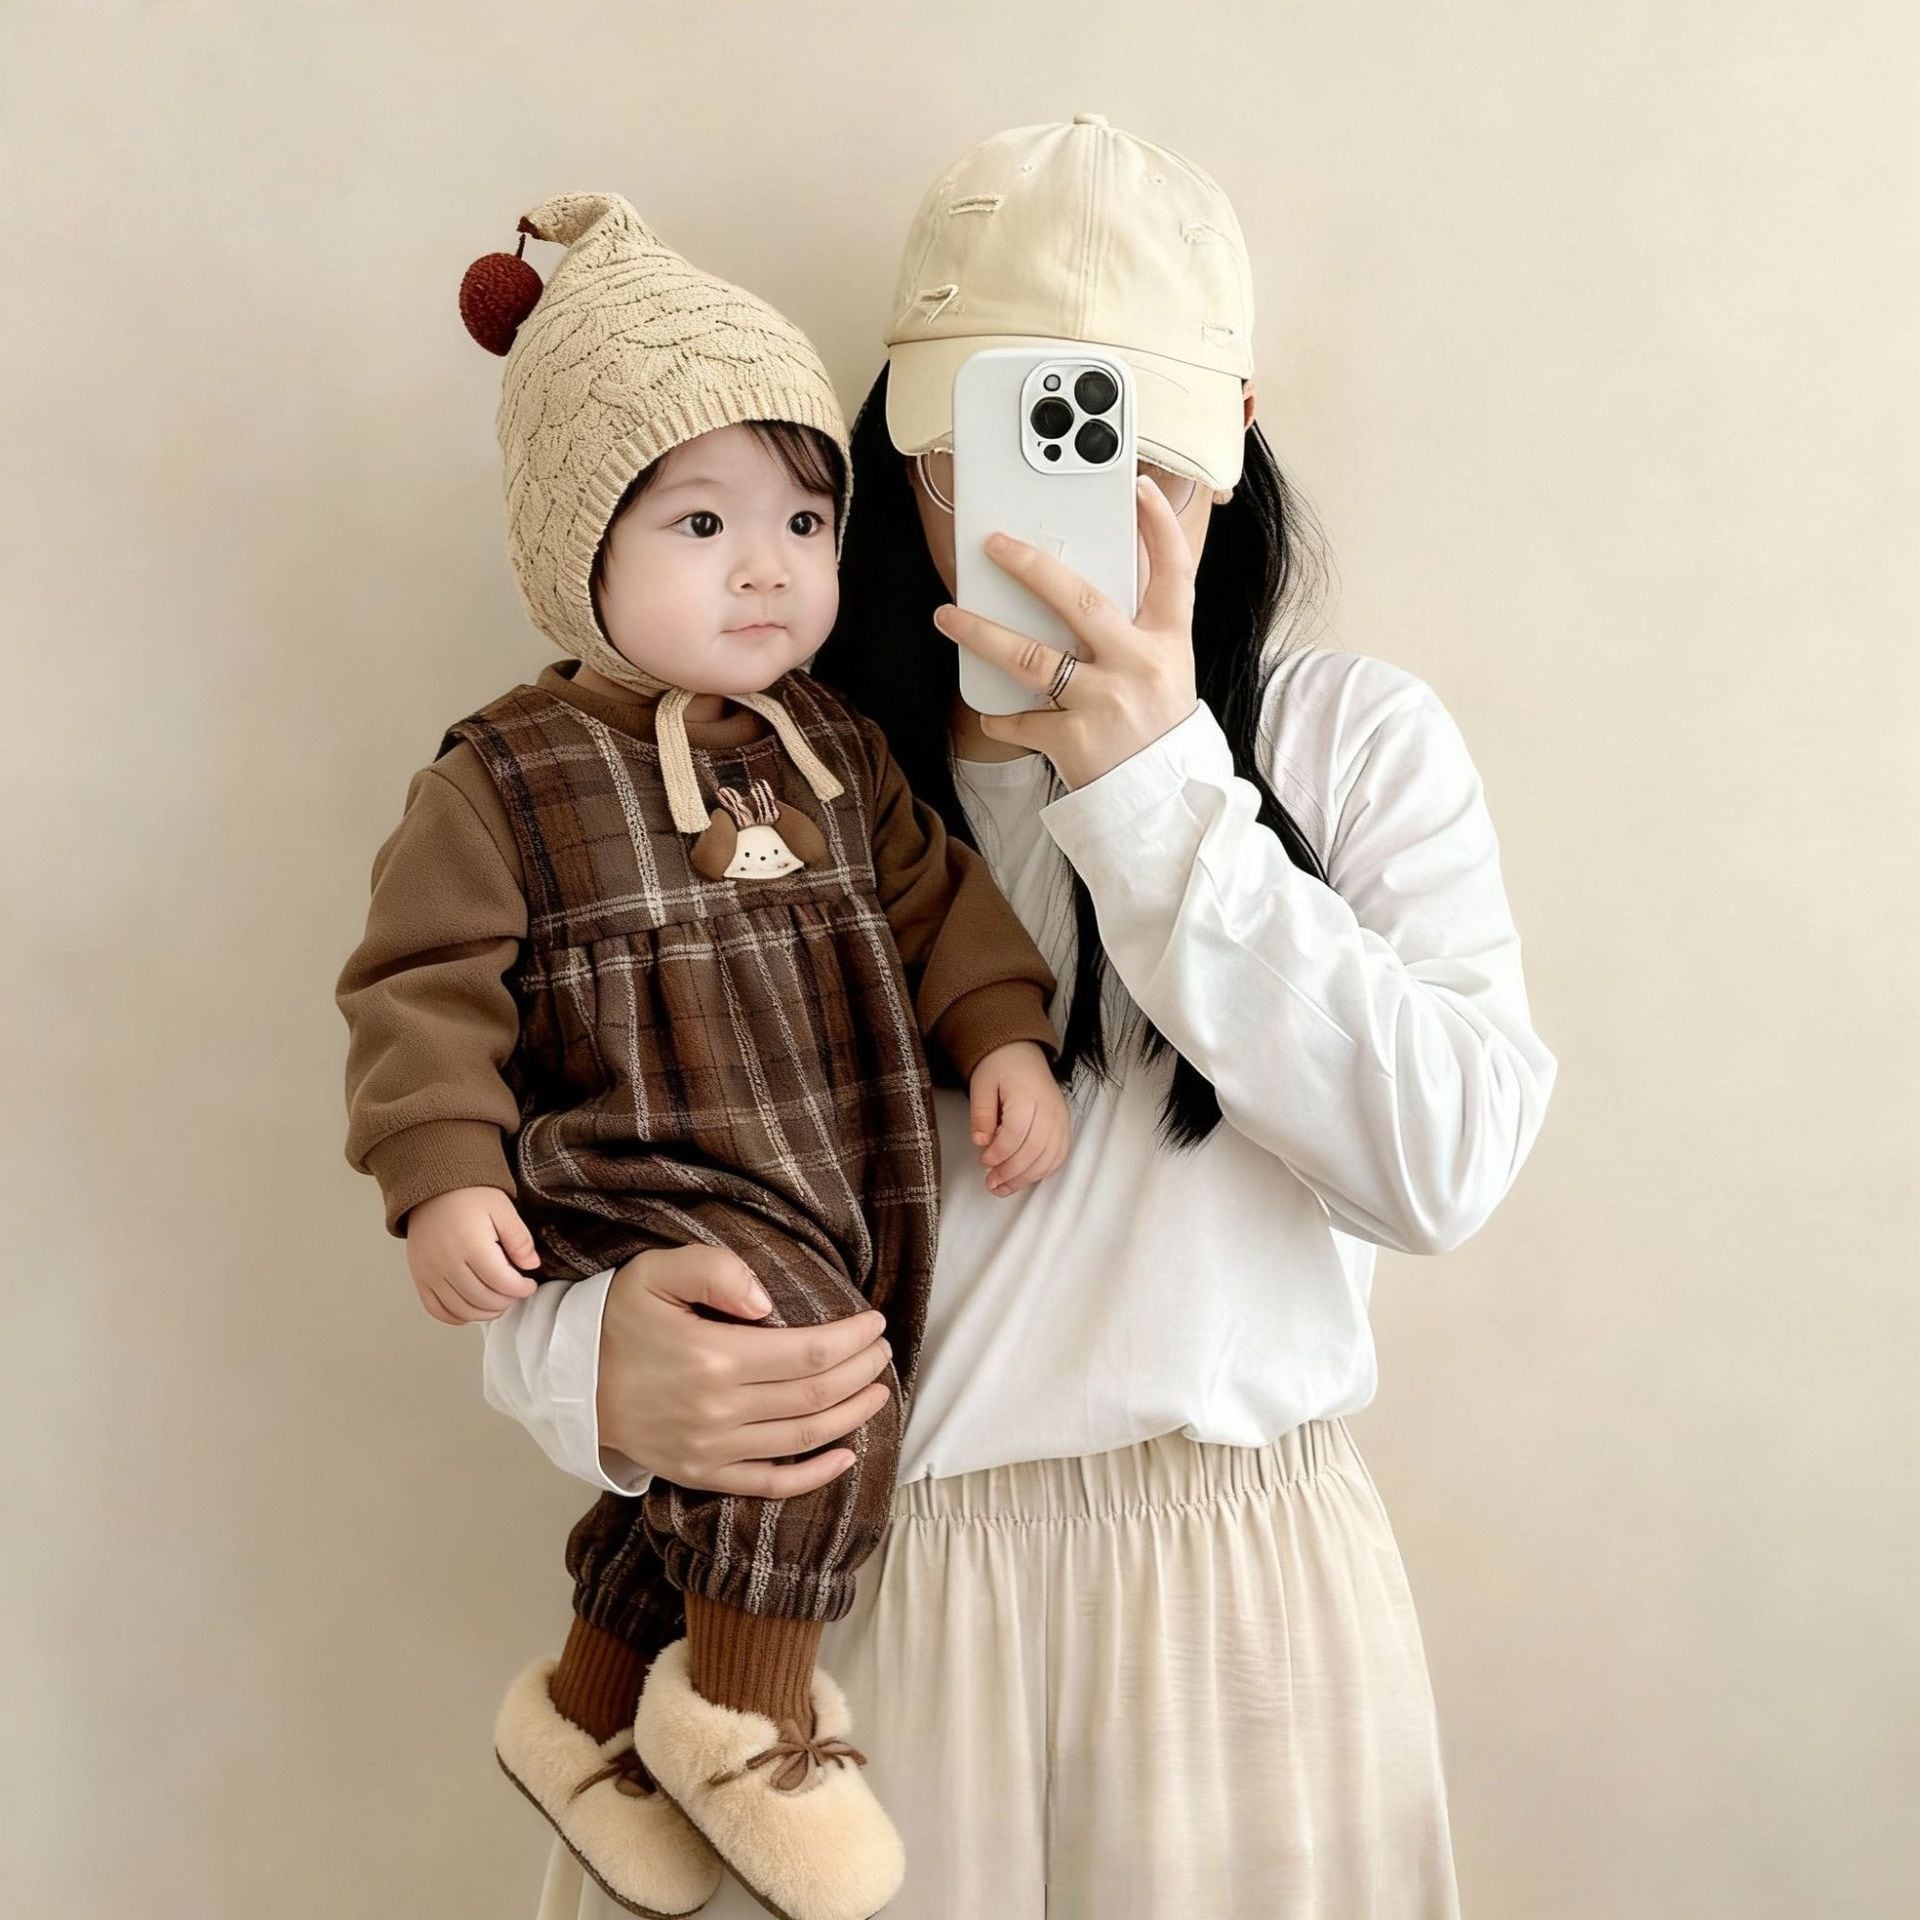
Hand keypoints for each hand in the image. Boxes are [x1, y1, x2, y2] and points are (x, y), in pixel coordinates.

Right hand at [406, 1186, 540, 1324]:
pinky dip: (457, 1316)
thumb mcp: (502, 1208)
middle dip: (506, 1301)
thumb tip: (531, 1265)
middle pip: (483, 1299)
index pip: (501, 1281)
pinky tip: (473, 1308)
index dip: (521, 1289)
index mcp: (470, 1244)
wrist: (433, 1188)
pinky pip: (437, 1310)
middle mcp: (446, 1262)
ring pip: (462, 1309)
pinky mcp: (420, 1278)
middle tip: (516, 1292)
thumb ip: (519, 1239)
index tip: (530, 1285)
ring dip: (486, 1312)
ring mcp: (429, 1273)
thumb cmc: (469, 1194)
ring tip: (499, 1301)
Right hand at [596, 1246, 895, 1498]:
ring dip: (850, 1416)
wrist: (570, 1382)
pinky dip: (814, 1475)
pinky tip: (845, 1456)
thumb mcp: (655, 1273)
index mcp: (714, 1357)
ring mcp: (712, 1450)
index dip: (851, 1341)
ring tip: (878, 1392)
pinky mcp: (703, 1475)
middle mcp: (718, 1411)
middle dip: (860, 1373)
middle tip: (882, 1352)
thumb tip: (766, 1301)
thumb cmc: (619, 1320)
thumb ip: (713, 1271)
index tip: (875, 1324)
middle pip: (814, 1396)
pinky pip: (769, 1484)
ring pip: (802, 1437)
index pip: (807, 1354)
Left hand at [930, 476, 1199, 789]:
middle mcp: (1139, 665)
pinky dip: (1002, 714)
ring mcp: (1106, 703)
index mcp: (1169, 643)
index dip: (1160, 525)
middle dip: (1029, 566)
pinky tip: (992, 710)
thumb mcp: (1165, 673)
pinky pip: (1022, 719)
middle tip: (993, 544)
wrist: (1164, 810)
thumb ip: (1133, 630)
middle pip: (1078, 599)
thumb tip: (1075, 587)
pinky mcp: (1076, 741)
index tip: (1139, 486)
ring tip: (949, 617)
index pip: (1174, 571)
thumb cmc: (1155, 732)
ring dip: (982, 633)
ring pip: (1031, 656)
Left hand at [968, 1039, 1071, 1197]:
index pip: (1017, 1133)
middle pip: (1034, 1149)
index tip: (983, 1161)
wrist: (1022, 1053)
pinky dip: (1042, 1171)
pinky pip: (1059, 1156)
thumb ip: (981, 1114)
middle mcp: (1050, 1109)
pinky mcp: (1064, 1126)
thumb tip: (980, 1142)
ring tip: (1003, 1187)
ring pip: (1048, 1158)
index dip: (999, 1153)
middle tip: (990, 1182)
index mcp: (1028, 1095)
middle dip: (1011, 1172)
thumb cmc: (999, 1068)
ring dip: (1025, 1178)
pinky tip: (1024, 1178)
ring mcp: (1060, 1119)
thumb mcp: (981, 1085)